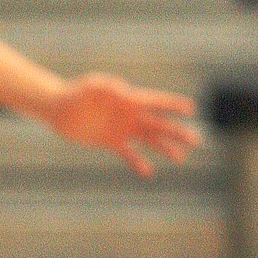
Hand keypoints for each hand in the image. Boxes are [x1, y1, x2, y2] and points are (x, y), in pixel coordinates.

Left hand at [46, 74, 199, 176]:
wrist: (60, 109)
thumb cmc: (75, 92)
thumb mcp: (90, 85)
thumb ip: (105, 85)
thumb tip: (120, 87)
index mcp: (129, 100)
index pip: (157, 102)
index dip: (174, 105)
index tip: (191, 110)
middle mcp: (131, 115)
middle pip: (160, 124)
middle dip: (178, 132)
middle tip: (196, 140)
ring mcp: (123, 129)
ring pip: (150, 140)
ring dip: (166, 148)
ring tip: (181, 158)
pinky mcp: (112, 142)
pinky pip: (129, 154)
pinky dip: (139, 162)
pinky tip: (149, 172)